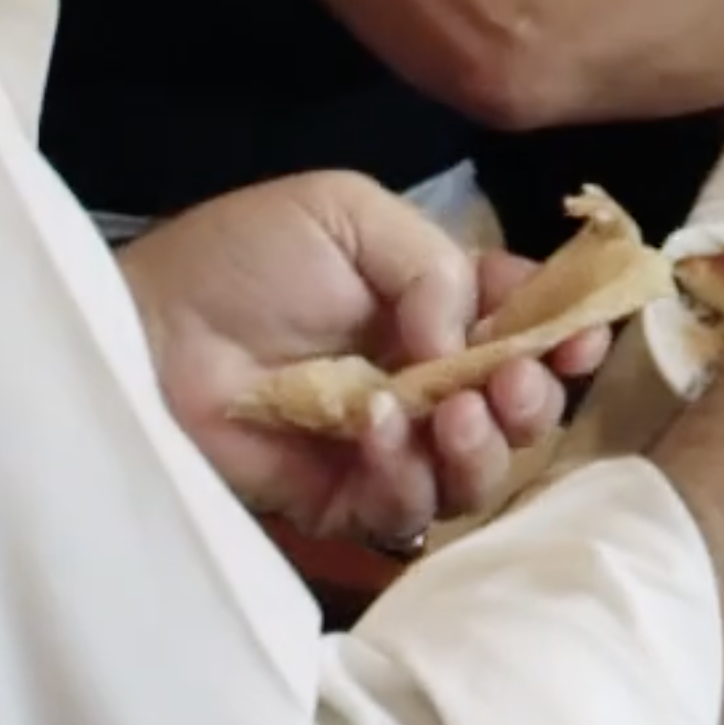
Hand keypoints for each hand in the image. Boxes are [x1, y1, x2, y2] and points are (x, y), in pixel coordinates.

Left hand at [123, 173, 599, 543]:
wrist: (143, 331)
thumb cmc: (241, 258)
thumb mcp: (347, 214)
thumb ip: (432, 264)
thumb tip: (462, 344)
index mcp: (440, 303)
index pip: (530, 323)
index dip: (567, 331)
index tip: (580, 337)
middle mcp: (429, 377)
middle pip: (523, 405)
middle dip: (535, 396)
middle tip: (506, 382)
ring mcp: (391, 443)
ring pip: (482, 470)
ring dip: (482, 444)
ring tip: (446, 413)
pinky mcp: (344, 498)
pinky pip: (407, 510)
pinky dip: (404, 476)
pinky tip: (371, 432)